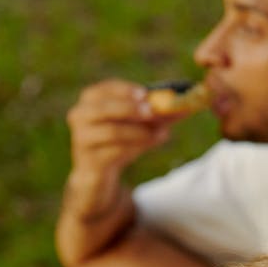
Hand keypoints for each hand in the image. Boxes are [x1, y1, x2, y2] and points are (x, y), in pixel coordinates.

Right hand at [65, 78, 172, 216]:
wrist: (97, 177)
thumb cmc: (118, 144)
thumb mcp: (137, 127)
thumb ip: (158, 115)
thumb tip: (187, 105)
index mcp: (90, 101)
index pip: (105, 89)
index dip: (126, 90)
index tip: (145, 93)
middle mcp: (80, 117)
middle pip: (105, 108)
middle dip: (131, 108)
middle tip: (153, 110)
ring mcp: (81, 140)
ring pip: (113, 131)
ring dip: (140, 130)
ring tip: (162, 131)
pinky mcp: (89, 161)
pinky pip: (115, 152)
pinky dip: (137, 147)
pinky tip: (155, 141)